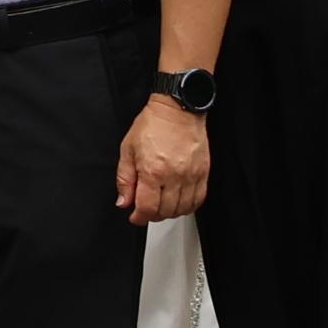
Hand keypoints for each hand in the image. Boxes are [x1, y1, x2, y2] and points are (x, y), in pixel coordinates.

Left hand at [117, 94, 208, 223]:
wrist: (177, 109)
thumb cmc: (153, 125)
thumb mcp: (128, 149)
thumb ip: (124, 179)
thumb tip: (124, 201)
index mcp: (152, 171)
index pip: (146, 208)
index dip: (139, 218)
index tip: (135, 216)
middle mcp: (173, 176)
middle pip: (164, 212)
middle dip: (152, 215)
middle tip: (146, 209)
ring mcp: (191, 176)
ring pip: (182, 209)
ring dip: (169, 212)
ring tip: (161, 205)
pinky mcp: (203, 173)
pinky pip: (198, 200)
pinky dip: (188, 206)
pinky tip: (179, 202)